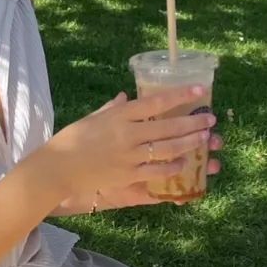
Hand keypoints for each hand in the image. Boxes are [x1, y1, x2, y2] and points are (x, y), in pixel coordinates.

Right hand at [46, 85, 216, 202]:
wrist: (58, 168)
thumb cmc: (71, 139)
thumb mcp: (91, 118)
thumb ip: (112, 108)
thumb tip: (126, 98)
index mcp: (119, 115)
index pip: (156, 102)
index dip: (180, 96)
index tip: (199, 91)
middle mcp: (127, 134)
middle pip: (169, 126)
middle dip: (193, 121)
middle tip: (209, 118)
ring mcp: (129, 156)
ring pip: (168, 148)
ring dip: (189, 142)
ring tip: (204, 137)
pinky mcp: (127, 175)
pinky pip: (156, 171)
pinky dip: (172, 167)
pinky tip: (184, 163)